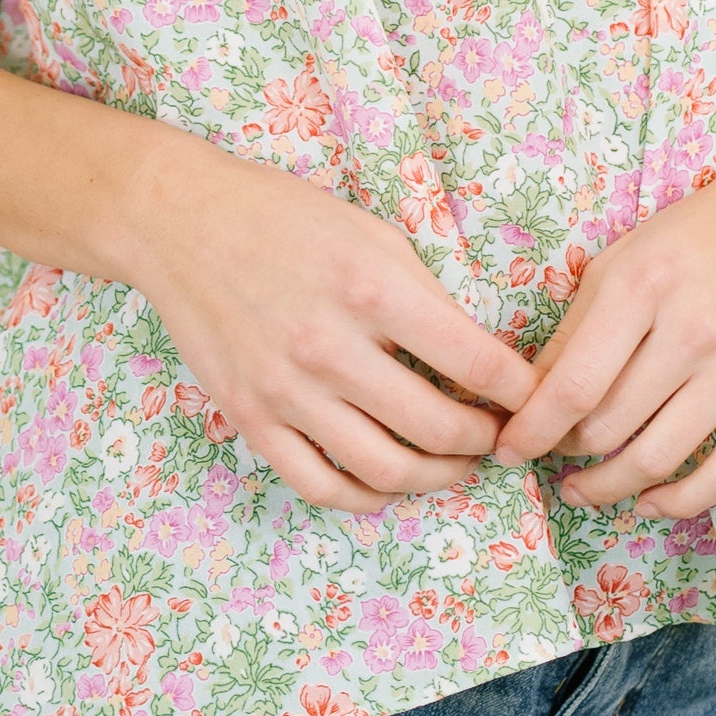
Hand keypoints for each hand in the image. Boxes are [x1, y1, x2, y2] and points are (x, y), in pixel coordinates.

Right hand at [120, 139, 537, 513]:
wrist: (179, 223)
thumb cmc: (285, 218)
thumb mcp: (372, 235)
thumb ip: (426, 298)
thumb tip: (481, 361)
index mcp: (373, 289)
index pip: (477, 362)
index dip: (522, 391)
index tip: (535, 399)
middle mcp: (331, 347)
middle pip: (439, 428)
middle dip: (487, 440)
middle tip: (500, 436)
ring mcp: (287, 390)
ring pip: (385, 471)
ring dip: (436, 478)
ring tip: (455, 464)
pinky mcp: (250, 418)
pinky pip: (319, 485)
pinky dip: (364, 498)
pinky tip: (387, 484)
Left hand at [492, 153, 715, 517]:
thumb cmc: (691, 238)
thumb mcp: (618, 263)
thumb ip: (574, 332)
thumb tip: (530, 402)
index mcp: (642, 287)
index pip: (574, 385)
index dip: (533, 431)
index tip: (509, 449)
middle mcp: (694, 330)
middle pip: (610, 426)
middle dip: (567, 451)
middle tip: (552, 453)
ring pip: (658, 457)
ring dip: (610, 486)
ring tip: (585, 489)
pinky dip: (679, 501)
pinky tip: (647, 501)